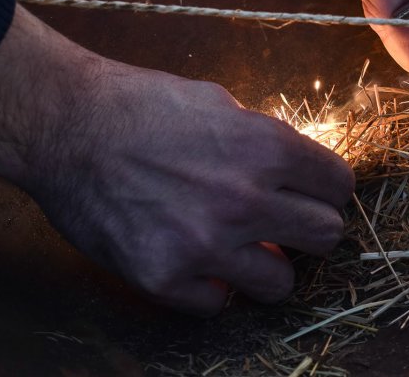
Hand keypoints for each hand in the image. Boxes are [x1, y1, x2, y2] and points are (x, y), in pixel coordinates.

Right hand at [0, 7, 353, 314]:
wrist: (68, 125)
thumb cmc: (145, 105)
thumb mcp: (221, 104)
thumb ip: (267, 140)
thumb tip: (296, 168)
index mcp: (268, 149)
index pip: (340, 185)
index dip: (328, 188)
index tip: (315, 192)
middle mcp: (245, 200)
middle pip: (326, 236)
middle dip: (310, 227)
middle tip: (287, 222)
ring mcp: (205, 244)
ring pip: (281, 282)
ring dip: (267, 265)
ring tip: (243, 247)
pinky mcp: (164, 278)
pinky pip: (217, 303)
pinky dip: (210, 285)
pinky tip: (195, 260)